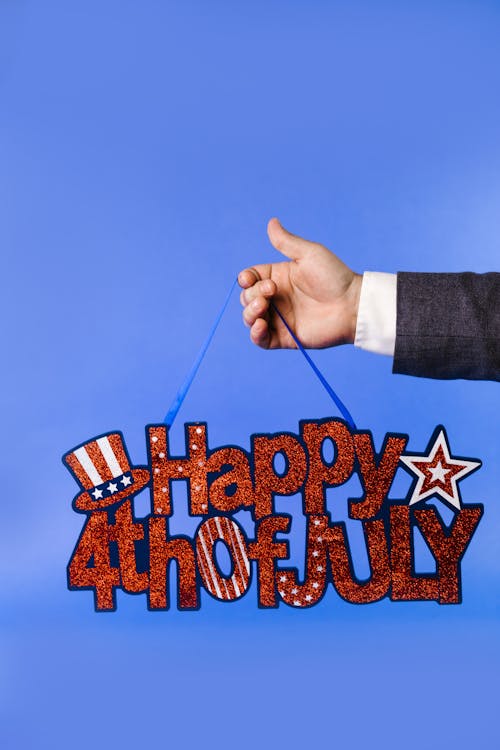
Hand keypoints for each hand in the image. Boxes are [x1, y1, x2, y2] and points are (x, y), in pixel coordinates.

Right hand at [238, 218, 361, 349]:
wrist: (352, 305)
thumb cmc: (334, 276)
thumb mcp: (309, 254)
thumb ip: (286, 241)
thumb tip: (271, 222)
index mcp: (278, 278)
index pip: (250, 278)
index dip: (245, 279)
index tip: (249, 278)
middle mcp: (276, 299)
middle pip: (247, 298)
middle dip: (251, 295)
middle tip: (270, 292)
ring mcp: (280, 319)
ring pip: (250, 318)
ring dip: (249, 312)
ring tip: (262, 307)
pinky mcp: (285, 337)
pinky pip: (261, 340)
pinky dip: (255, 334)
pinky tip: (260, 325)